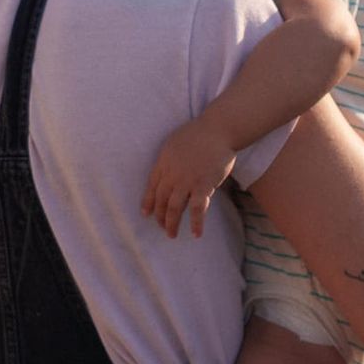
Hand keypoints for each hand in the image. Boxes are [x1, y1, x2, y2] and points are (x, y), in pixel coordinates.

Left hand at [141, 121, 237, 238]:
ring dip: (172, 223)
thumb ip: (170, 159)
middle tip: (162, 228)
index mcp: (164, 162)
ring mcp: (187, 180)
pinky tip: (196, 234)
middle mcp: (172, 174)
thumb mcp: (175, 143)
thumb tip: (169, 170)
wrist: (218, 129)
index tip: (146, 214)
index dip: (148, 201)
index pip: (152, 186)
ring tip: (172, 235)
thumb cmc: (200, 133)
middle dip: (160, 216)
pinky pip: (197, 209)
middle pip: (161, 200)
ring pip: (174, 207)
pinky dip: (196, 223)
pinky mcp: (203, 185)